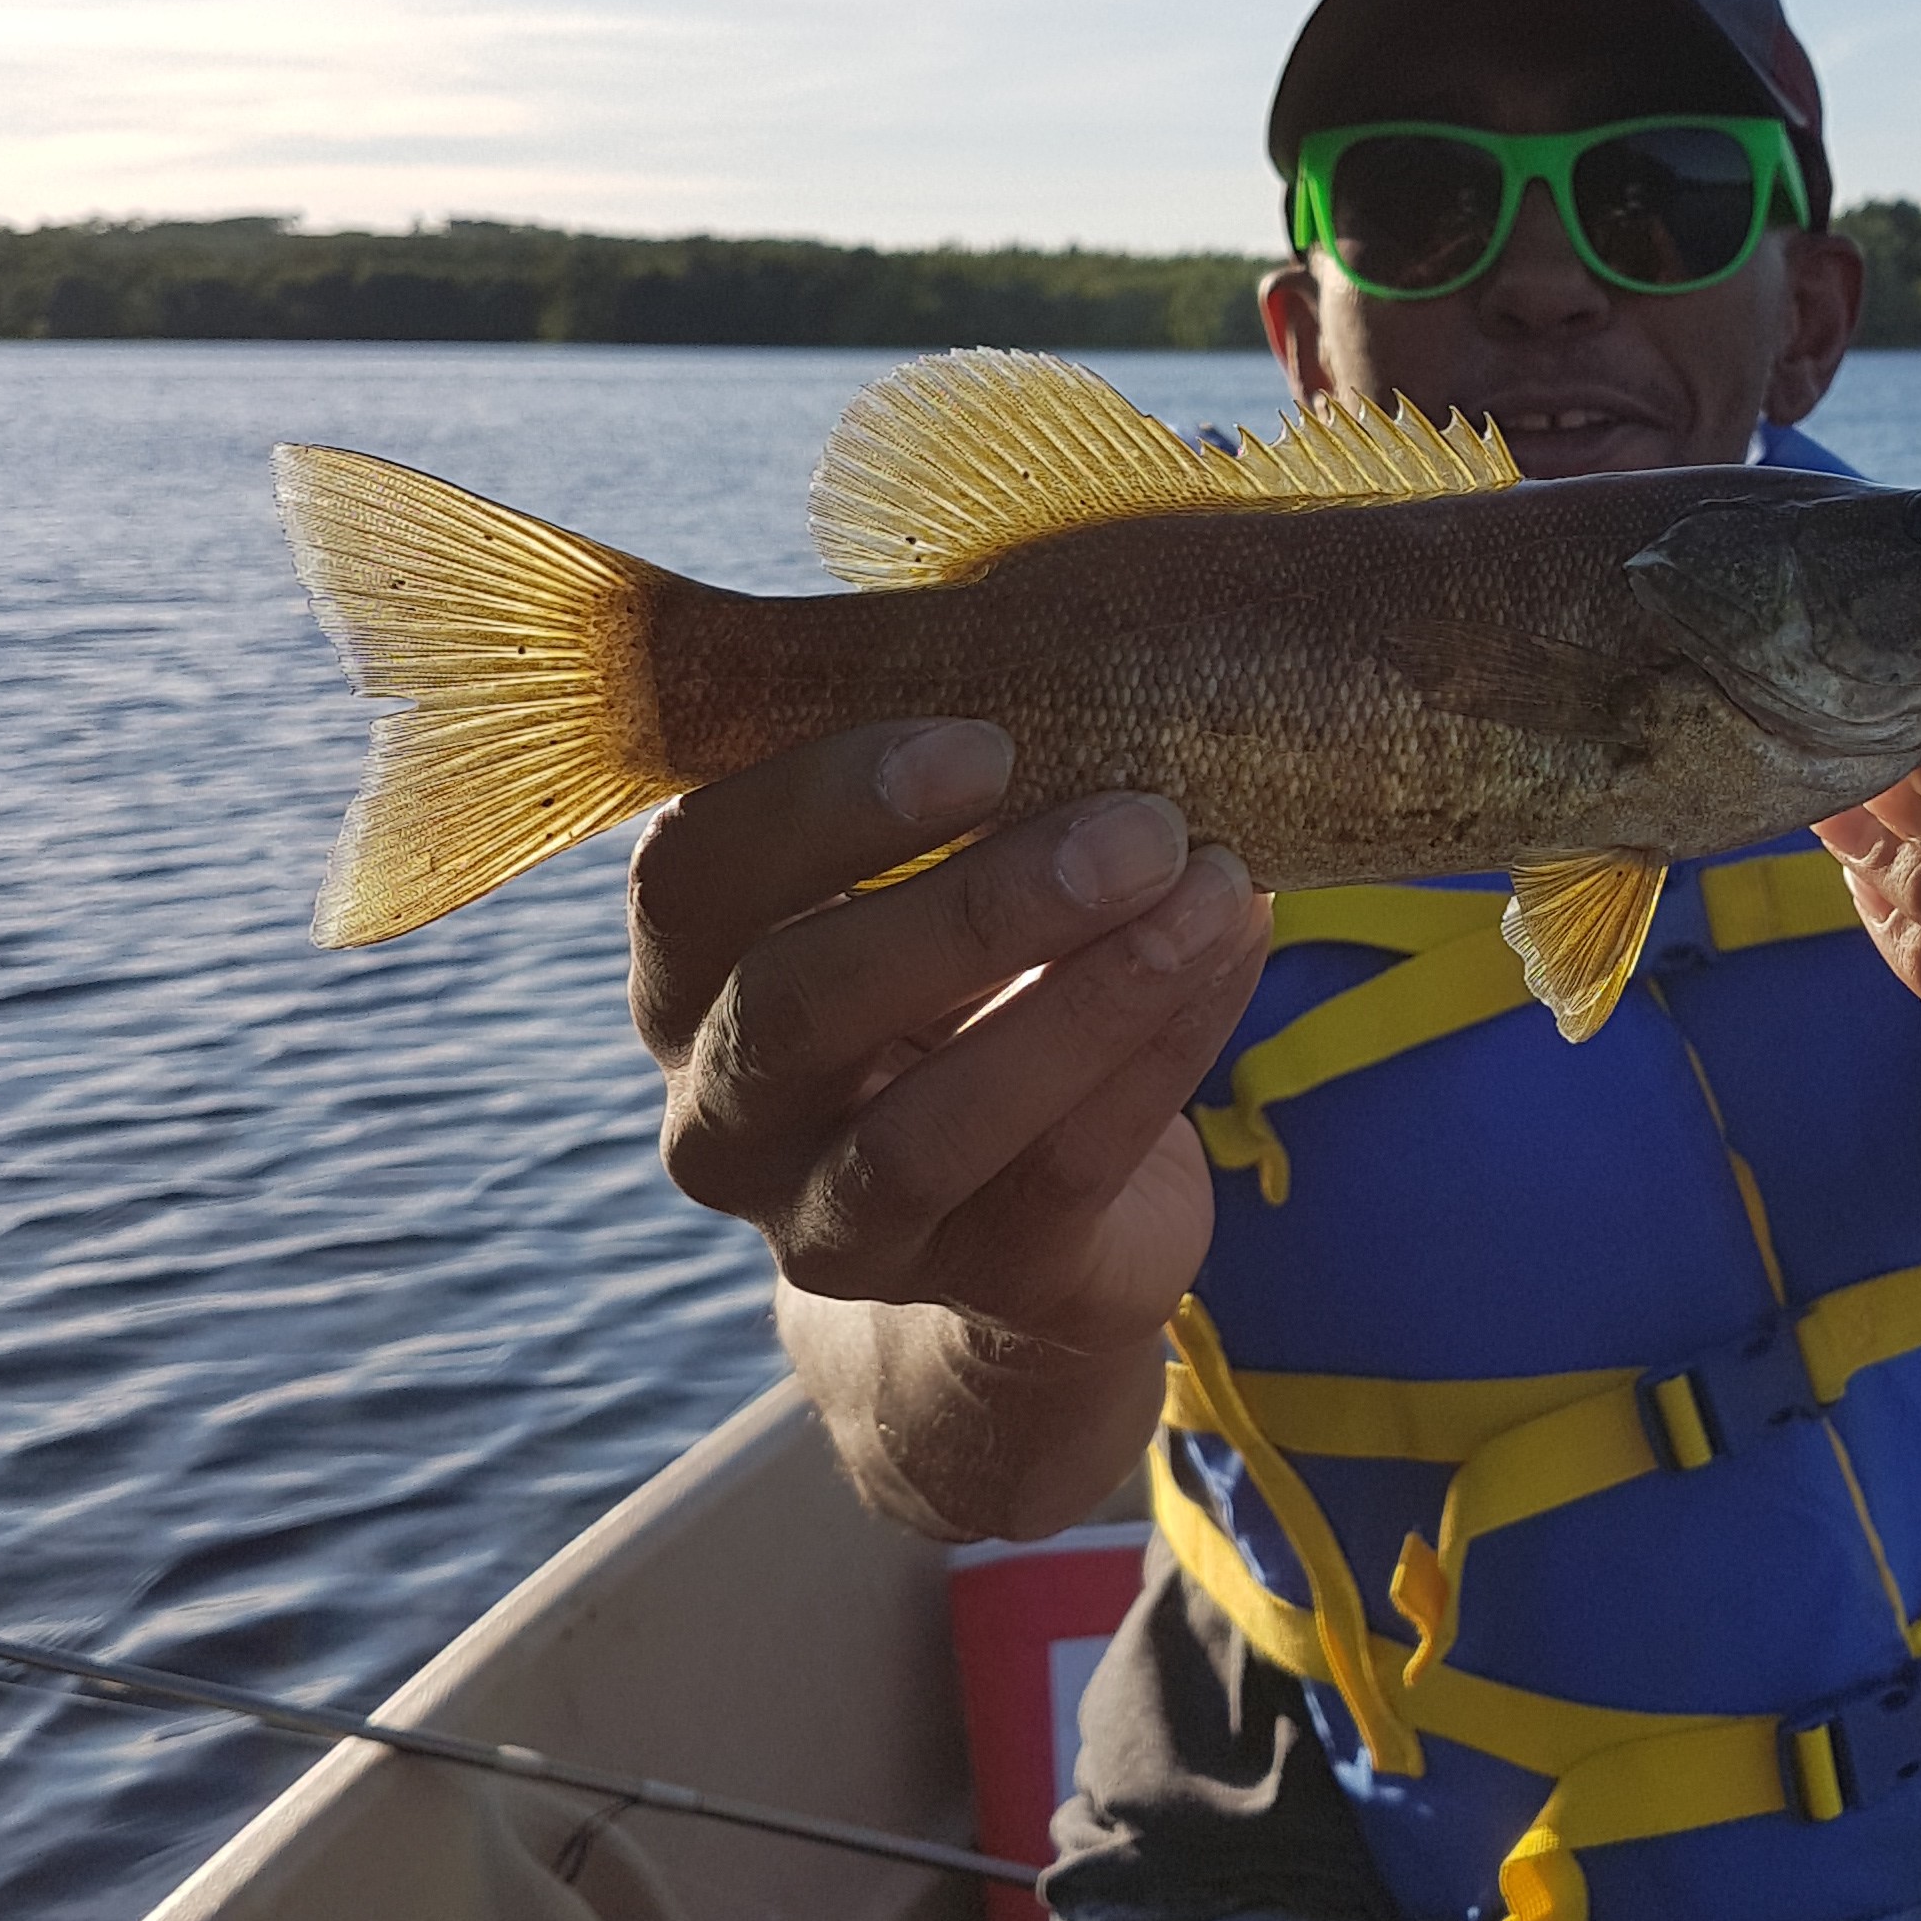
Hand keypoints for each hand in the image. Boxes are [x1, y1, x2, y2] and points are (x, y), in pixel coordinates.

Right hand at [628, 717, 1270, 1363]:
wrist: (1023, 1238)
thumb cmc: (964, 998)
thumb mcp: (915, 890)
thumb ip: (933, 793)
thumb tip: (1070, 631)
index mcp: (687, 983)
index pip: (690, 881)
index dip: (817, 807)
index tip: (981, 740)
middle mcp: (723, 1120)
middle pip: (798, 1007)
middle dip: (970, 907)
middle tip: (1132, 821)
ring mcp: (835, 1228)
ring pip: (932, 1128)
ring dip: (1087, 996)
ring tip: (1212, 885)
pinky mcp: (974, 1289)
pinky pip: (1062, 1177)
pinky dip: (1158, 1055)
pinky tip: (1232, 950)